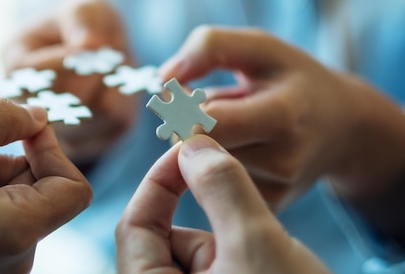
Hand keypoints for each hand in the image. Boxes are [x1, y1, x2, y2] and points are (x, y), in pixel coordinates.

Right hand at [5, 0, 136, 165]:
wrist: (107, 52)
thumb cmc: (86, 24)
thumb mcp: (84, 5)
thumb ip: (82, 16)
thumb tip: (87, 45)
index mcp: (15, 66)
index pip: (26, 72)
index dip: (64, 60)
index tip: (91, 45)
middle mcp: (27, 105)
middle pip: (58, 99)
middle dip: (92, 73)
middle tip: (107, 55)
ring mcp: (57, 131)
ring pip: (91, 114)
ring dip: (112, 84)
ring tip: (111, 66)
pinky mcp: (89, 142)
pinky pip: (116, 124)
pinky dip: (127, 98)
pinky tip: (119, 86)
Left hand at [115, 135, 331, 273]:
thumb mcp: (258, 245)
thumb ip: (221, 188)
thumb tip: (193, 145)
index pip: (134, 225)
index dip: (160, 180)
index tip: (191, 149)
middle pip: (168, 241)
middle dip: (212, 226)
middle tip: (252, 231)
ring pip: (199, 256)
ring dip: (235, 248)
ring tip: (272, 270)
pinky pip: (219, 272)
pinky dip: (245, 263)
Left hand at [158, 26, 374, 208]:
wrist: (342, 126)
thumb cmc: (294, 79)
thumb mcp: (260, 47)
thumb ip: (208, 47)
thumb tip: (163, 78)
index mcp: (283, 116)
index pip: (207, 125)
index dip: (181, 108)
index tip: (182, 91)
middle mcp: (281, 161)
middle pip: (199, 148)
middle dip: (186, 123)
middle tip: (205, 101)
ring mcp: (274, 190)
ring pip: (203, 166)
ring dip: (201, 142)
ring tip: (234, 124)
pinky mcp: (265, 207)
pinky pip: (215, 185)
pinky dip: (215, 161)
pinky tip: (241, 146)